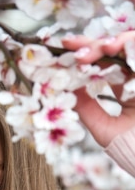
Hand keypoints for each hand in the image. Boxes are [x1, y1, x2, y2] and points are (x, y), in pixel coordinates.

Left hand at [62, 32, 134, 146]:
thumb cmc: (130, 147)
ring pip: (131, 45)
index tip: (62, 54)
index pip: (102, 66)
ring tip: (94, 50)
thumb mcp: (103, 128)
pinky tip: (112, 49)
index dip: (83, 57)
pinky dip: (129, 45)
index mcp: (125, 87)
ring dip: (112, 43)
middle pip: (115, 51)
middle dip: (92, 46)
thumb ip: (86, 108)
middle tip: (72, 49)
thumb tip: (66, 88)